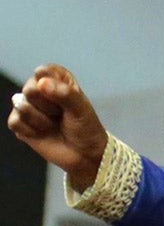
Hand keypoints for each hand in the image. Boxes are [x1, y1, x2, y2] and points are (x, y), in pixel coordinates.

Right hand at [8, 65, 109, 191]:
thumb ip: (64, 93)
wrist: (84, 154)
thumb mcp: (81, 109)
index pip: (44, 72)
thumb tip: (41, 83)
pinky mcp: (19, 122)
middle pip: (30, 89)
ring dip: (42, 120)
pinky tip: (43, 133)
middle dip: (48, 106)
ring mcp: (27, 105)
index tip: (67, 98)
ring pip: (21, 106)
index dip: (53, 86)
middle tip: (61, 115)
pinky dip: (31, 131)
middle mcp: (39, 89)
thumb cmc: (86, 128)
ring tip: (54, 124)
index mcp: (56, 78)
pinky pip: (15, 122)